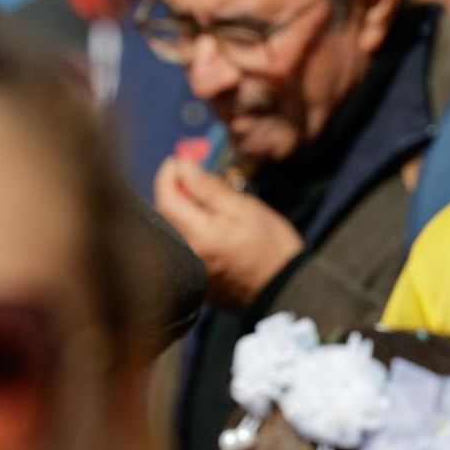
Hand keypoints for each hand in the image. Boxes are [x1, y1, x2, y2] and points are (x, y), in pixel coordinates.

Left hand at [155, 156, 302, 308]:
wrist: (285, 288)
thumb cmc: (272, 246)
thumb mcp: (246, 209)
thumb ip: (210, 188)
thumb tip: (183, 166)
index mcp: (200, 235)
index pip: (166, 199)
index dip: (168, 175)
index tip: (179, 161)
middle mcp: (188, 254)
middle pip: (164, 215)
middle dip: (173, 192)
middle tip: (192, 178)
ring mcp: (191, 270)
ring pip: (173, 231)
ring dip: (181, 212)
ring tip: (203, 202)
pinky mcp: (197, 281)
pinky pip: (183, 248)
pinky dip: (190, 232)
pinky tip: (209, 228)